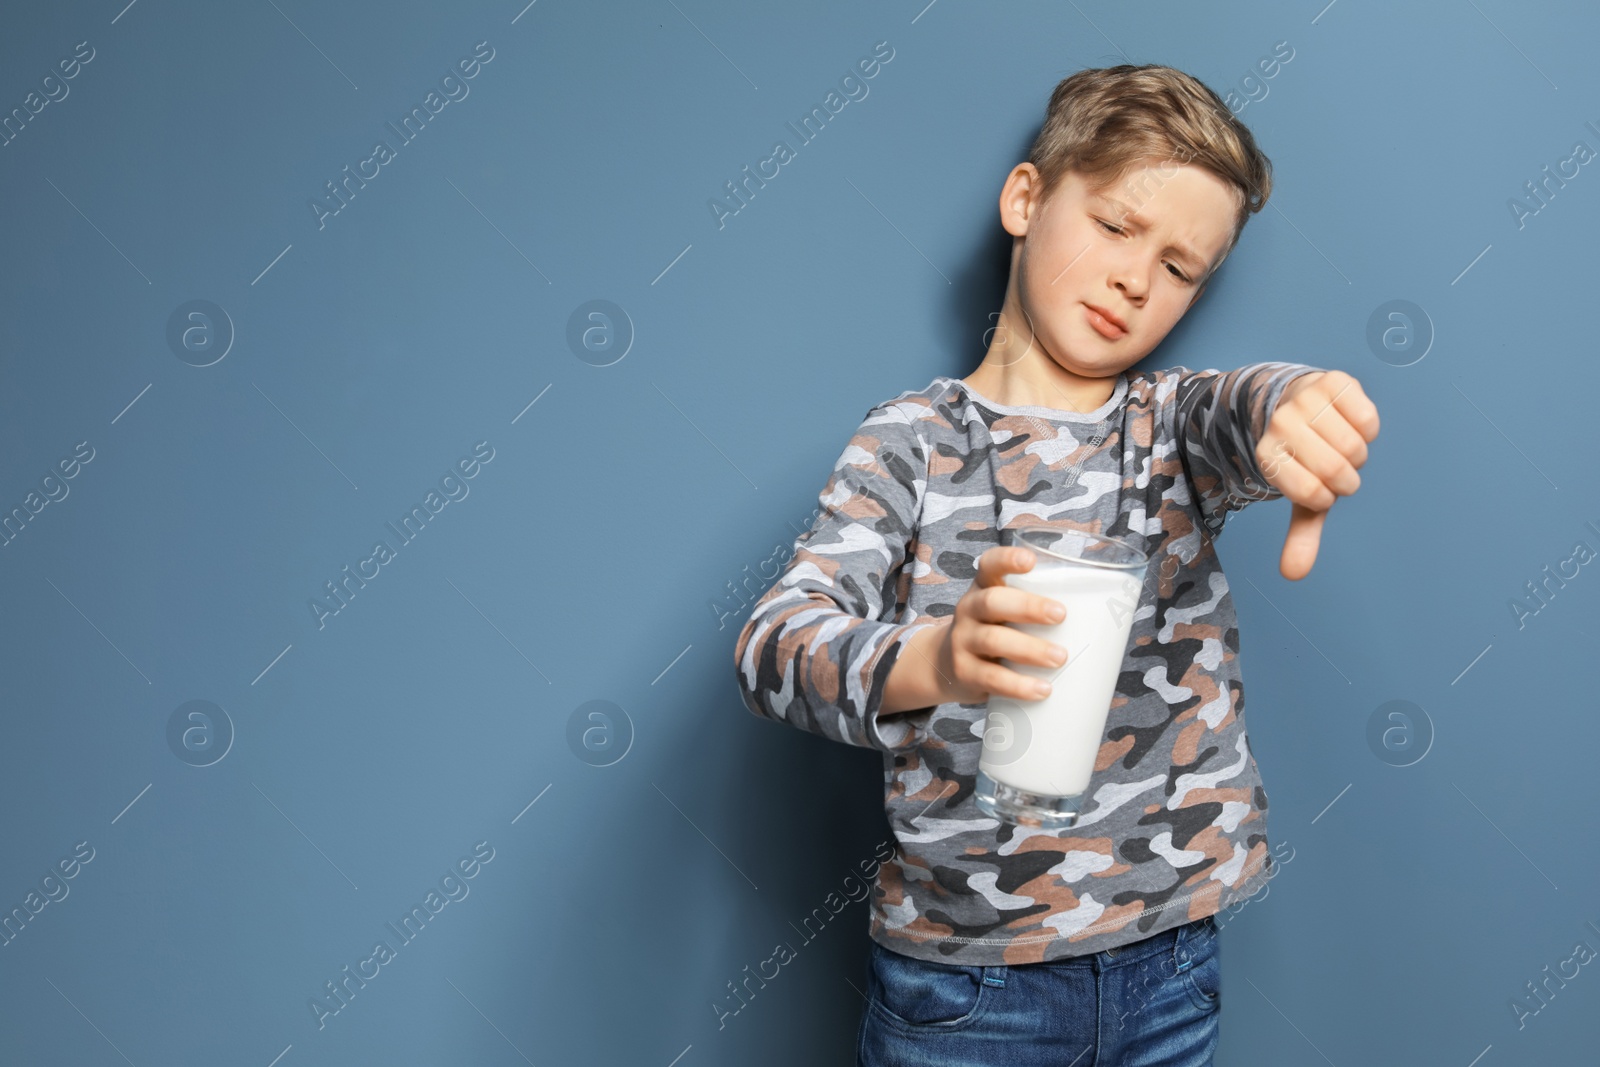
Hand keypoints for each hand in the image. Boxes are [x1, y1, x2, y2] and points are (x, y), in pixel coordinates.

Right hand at [935, 546, 1071, 703]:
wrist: (946, 665)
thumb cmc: (997, 632)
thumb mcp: (1007, 613)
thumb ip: (1041, 611)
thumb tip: (1113, 622)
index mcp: (984, 587)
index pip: (989, 565)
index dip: (1007, 559)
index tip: (1030, 561)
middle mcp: (969, 609)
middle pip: (993, 601)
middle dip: (1028, 606)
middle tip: (1061, 615)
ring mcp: (963, 641)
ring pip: (993, 640)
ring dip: (1029, 649)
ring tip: (1060, 658)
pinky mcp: (965, 673)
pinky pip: (991, 679)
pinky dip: (1018, 686)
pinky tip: (1042, 690)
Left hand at [1258, 370, 1379, 580]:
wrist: (1294, 402)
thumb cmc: (1302, 456)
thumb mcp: (1301, 495)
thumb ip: (1301, 535)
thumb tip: (1293, 575)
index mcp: (1267, 455)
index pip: (1312, 495)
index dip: (1327, 496)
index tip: (1319, 486)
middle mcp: (1280, 424)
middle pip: (1336, 470)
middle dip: (1346, 478)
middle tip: (1334, 466)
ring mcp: (1305, 399)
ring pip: (1354, 446)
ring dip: (1357, 454)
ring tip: (1340, 445)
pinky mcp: (1333, 381)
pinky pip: (1367, 418)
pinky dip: (1368, 428)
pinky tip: (1350, 423)